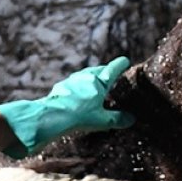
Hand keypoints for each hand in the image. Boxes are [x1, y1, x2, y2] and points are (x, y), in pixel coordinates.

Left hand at [0, 57, 134, 157]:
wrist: (50, 116)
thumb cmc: (79, 116)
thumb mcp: (102, 120)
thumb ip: (117, 119)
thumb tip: (131, 119)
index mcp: (99, 82)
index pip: (113, 70)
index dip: (120, 65)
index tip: (125, 60)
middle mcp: (86, 77)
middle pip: (98, 70)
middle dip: (105, 71)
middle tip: (110, 72)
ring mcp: (72, 81)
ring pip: (85, 75)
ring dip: (91, 77)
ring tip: (95, 83)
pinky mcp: (61, 88)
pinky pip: (74, 84)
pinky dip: (80, 86)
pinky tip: (78, 93)